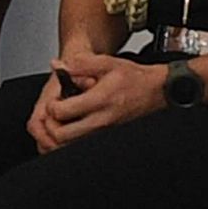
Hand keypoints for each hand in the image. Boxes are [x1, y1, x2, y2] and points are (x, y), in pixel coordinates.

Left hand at [37, 57, 169, 148]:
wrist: (156, 92)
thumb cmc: (134, 79)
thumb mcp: (108, 63)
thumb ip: (80, 63)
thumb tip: (58, 66)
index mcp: (99, 100)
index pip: (62, 112)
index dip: (52, 105)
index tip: (56, 99)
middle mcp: (101, 121)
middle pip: (61, 135)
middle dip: (51, 125)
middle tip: (56, 113)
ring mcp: (103, 133)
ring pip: (70, 145)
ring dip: (61, 134)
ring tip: (64, 119)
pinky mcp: (106, 137)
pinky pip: (81, 145)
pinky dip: (72, 138)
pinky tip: (76, 124)